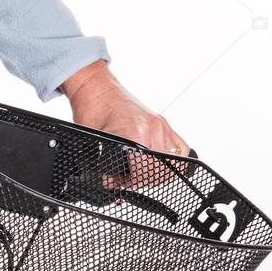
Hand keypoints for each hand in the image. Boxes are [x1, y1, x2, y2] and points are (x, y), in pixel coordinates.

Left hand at [62, 59, 189, 186]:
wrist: (95, 87)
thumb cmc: (92, 109)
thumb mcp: (94, 141)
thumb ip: (105, 164)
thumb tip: (111, 183)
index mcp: (135, 133)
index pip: (145, 172)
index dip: (130, 183)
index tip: (116, 182)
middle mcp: (153, 128)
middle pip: (162, 170)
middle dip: (143, 180)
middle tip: (125, 180)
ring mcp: (161, 125)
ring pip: (175, 162)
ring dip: (158, 172)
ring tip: (138, 172)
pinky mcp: (162, 122)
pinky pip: (179, 148)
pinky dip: (170, 159)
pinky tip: (153, 162)